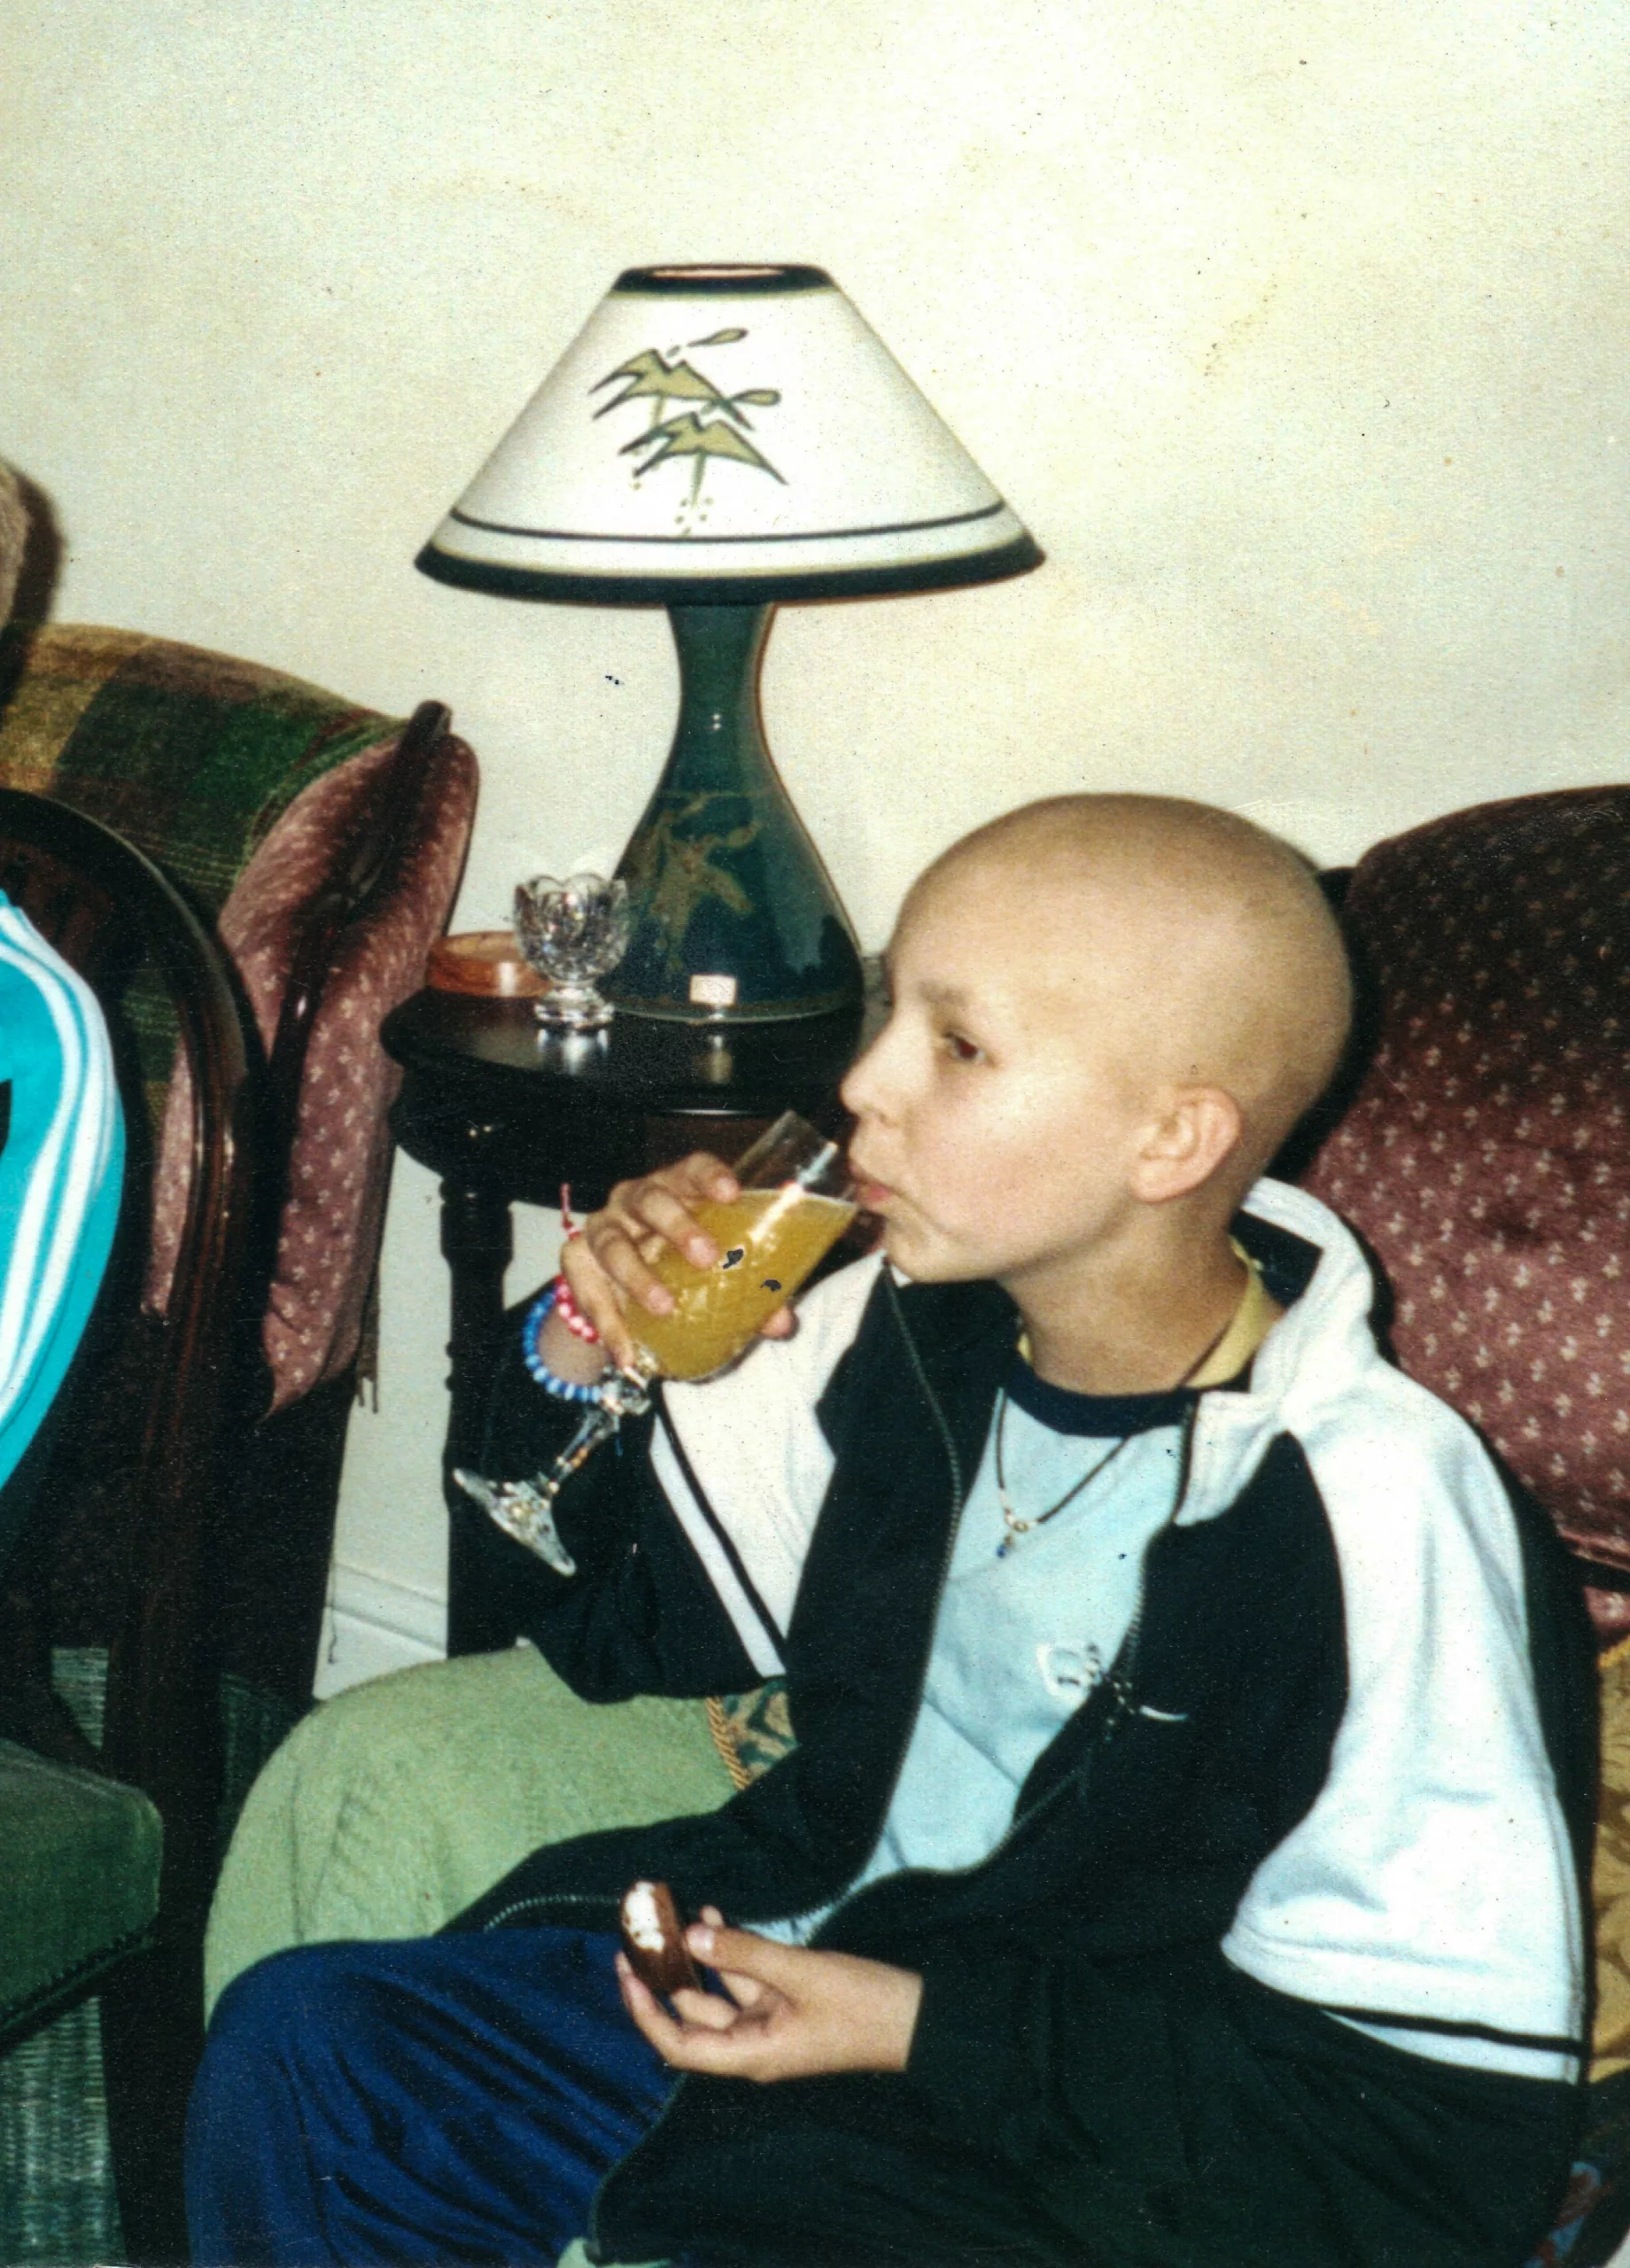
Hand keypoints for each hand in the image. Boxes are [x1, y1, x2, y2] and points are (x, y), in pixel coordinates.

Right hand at [560, 1155, 795, 1371]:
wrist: (622, 1294)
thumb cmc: (679, 1267)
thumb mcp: (714, 1273)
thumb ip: (748, 1292)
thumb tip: (781, 1323)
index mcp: (678, 1190)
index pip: (693, 1168)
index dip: (710, 1176)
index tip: (731, 1194)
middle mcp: (636, 1200)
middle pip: (653, 1199)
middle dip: (678, 1225)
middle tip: (706, 1257)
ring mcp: (603, 1228)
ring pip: (613, 1242)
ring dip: (638, 1275)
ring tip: (663, 1307)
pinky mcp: (576, 1262)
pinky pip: (589, 1291)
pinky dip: (609, 1325)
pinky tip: (627, 1353)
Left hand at [616, 1908, 922, 2083]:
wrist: (918, 2020)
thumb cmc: (862, 2005)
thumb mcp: (802, 1974)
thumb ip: (746, 1953)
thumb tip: (690, 1936)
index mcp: (750, 2055)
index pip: (680, 2044)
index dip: (647, 2013)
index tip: (627, 1974)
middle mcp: (752, 2044)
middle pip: (693, 2014)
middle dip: (666, 1975)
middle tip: (640, 1935)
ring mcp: (770, 2024)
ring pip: (719, 1992)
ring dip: (697, 1956)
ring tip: (672, 1913)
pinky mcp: (788, 2004)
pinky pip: (746, 1980)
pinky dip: (730, 1951)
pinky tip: (713, 1917)